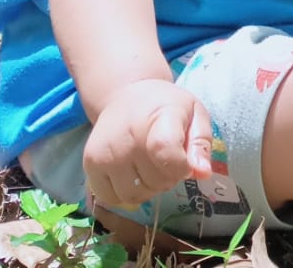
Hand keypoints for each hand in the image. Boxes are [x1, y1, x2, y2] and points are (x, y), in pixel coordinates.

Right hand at [82, 79, 212, 210]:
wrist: (124, 94)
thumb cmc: (164, 106)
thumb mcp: (193, 114)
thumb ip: (201, 144)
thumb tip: (202, 174)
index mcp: (159, 116)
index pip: (166, 153)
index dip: (181, 167)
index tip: (185, 163)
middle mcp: (127, 135)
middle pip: (155, 181)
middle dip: (168, 177)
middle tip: (166, 159)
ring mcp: (105, 151)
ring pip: (134, 195)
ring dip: (147, 188)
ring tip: (148, 167)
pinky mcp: (90, 164)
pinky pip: (111, 198)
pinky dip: (124, 193)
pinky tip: (130, 174)